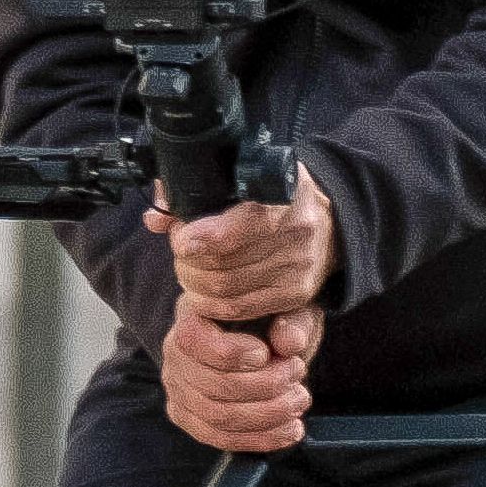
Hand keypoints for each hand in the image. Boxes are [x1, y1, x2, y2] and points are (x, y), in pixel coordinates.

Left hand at [149, 163, 333, 324]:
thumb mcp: (243, 178)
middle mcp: (296, 230)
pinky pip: (239, 308)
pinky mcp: (296, 294)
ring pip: (226, 289)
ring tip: (188, 270)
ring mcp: (298, 266)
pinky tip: (200, 293)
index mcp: (282, 193)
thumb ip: (196, 192)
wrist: (328, 223)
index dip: (201, 237)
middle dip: (188, 261)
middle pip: (223, 263)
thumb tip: (157, 216)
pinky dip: (211, 304)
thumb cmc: (274, 197)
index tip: (181, 240)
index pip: (237, 227)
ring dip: (194, 283)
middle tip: (180, 252)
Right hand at [160, 299, 320, 454]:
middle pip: (215, 386)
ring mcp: (178, 391)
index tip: (266, 353)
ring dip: (269, 414)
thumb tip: (291, 343)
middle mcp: (174, 355)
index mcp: (191, 318)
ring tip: (300, 400)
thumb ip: (293, 320)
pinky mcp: (189, 419)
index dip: (235, 353)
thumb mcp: (288, 309)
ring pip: (220, 417)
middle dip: (267, 386)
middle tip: (298, 373)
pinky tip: (291, 430)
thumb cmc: (270, 318)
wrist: (256, 337)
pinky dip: (261, 439)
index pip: (195, 342)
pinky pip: (222, 437)